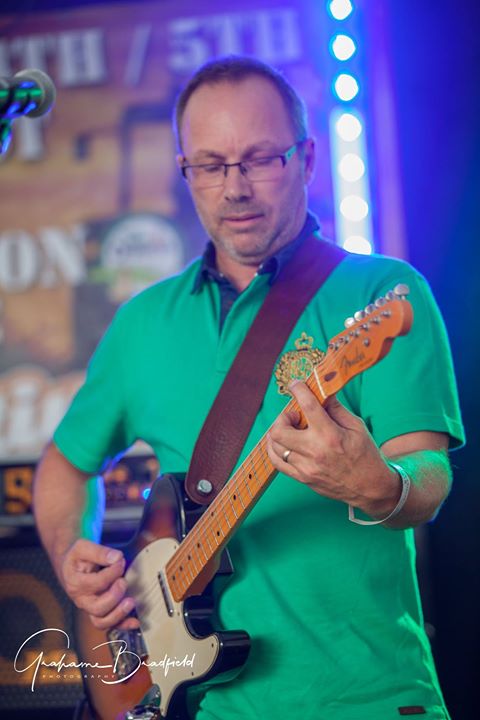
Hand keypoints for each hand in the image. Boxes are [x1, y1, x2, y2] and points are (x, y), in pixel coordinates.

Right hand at [60, 539, 138, 630]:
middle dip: (115, 596)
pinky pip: (110, 625)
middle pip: (98, 608)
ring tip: (130, 601)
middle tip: (123, 581)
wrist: (70, 567)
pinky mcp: (100, 612)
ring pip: (102, 621)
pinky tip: (135, 621)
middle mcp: (81, 600)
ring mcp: (90, 608)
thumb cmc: (77, 557)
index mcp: (75, 583)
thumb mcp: (83, 547)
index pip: (96, 583)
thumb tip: (116, 558)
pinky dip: (123, 625)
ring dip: (119, 613)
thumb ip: (99, 552)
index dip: (112, 572)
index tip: (120, 560)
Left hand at [266, 382, 399, 513]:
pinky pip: (277, 463)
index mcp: (330, 435)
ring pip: (275, 446)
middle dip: (283, 418)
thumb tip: (321, 391)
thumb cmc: (366, 455)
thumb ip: (336, 408)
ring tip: (291, 430)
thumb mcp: (357, 426)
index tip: (295, 384)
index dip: (298, 390)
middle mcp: (315, 451)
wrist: (370, 488)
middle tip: (294, 417)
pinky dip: (275, 449)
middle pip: (280, 430)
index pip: (307, 406)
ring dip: (278, 432)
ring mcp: (306, 467)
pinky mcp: (302, 478)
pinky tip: (282, 443)